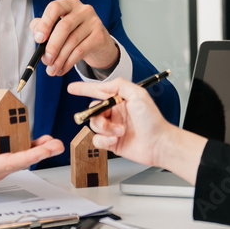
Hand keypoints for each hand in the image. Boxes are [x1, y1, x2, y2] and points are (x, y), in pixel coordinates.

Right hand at [0, 120, 63, 182]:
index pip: (8, 163)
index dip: (26, 157)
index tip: (42, 152)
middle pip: (21, 162)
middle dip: (40, 154)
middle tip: (56, 146)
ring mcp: (1, 166)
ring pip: (24, 159)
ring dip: (41, 151)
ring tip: (55, 143)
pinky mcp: (5, 159)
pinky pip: (22, 154)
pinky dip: (34, 148)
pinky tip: (45, 142)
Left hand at [31, 0, 118, 76]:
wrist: (99, 44)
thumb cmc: (74, 34)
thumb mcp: (58, 28)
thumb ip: (43, 27)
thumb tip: (37, 35)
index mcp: (69, 4)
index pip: (55, 8)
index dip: (45, 23)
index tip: (39, 39)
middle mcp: (83, 10)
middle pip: (64, 26)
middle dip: (52, 46)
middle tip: (46, 60)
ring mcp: (94, 22)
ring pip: (72, 41)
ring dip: (59, 59)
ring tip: (52, 69)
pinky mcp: (100, 36)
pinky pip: (80, 51)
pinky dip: (68, 63)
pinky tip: (62, 69)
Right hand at [67, 79, 205, 182]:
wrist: (158, 144)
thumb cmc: (152, 120)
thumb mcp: (138, 95)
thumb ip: (119, 85)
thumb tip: (103, 84)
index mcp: (120, 99)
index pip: (98, 91)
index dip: (84, 89)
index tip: (71, 88)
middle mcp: (116, 112)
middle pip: (93, 110)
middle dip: (95, 115)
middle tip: (105, 120)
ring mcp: (113, 127)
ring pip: (94, 125)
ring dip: (105, 129)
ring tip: (120, 132)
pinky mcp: (112, 142)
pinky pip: (97, 140)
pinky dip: (105, 140)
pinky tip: (116, 140)